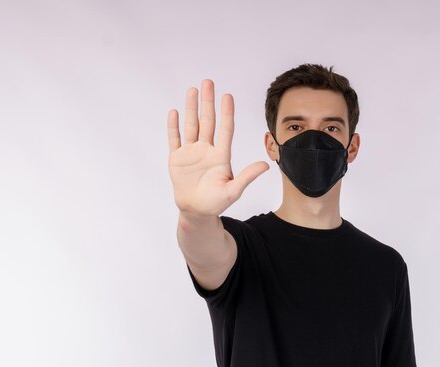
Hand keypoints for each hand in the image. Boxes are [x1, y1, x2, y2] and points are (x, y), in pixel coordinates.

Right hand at [167, 79, 268, 216]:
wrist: (196, 211)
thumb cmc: (216, 203)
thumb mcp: (233, 190)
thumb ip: (247, 177)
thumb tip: (266, 166)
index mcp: (221, 156)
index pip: (225, 129)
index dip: (226, 112)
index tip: (227, 96)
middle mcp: (207, 150)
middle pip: (208, 121)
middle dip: (208, 102)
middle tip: (208, 82)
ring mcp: (191, 153)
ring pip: (191, 125)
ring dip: (191, 108)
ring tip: (192, 90)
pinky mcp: (177, 158)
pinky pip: (175, 139)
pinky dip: (174, 126)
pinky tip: (175, 112)